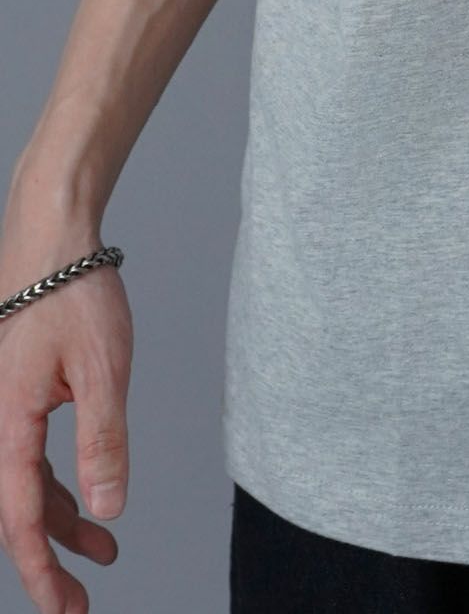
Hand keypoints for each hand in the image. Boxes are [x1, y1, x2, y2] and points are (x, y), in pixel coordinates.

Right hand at [0, 221, 131, 613]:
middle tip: (77, 607)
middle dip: (47, 563)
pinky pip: (35, 460)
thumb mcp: (104, 368)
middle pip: (19, 512)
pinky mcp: (24, 399)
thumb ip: (104, 440)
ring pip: (29, 489)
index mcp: (9, 423)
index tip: (64, 609)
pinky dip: (64, 487)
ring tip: (104, 556)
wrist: (54, 243)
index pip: (20, 517)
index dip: (40, 569)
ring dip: (62, 526)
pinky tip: (92, 503)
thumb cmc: (75, 296)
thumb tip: (108, 510)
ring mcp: (9, 413)